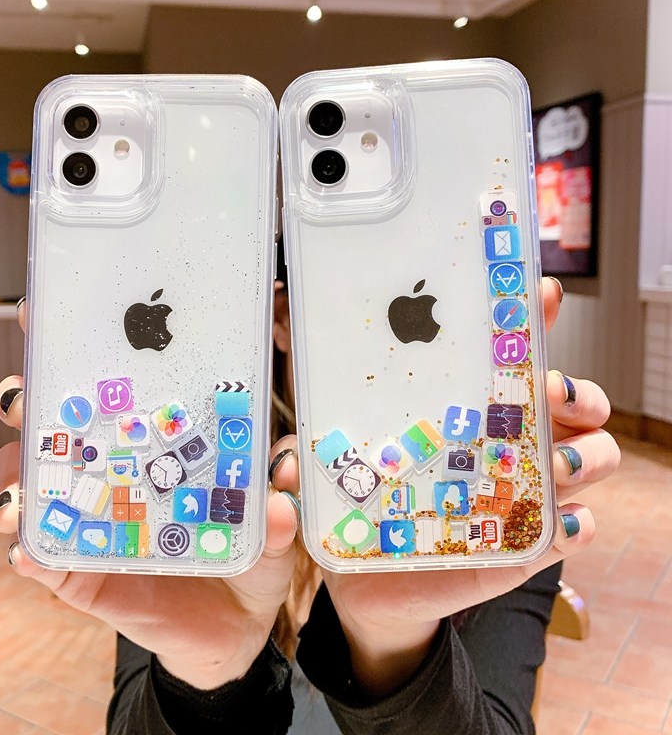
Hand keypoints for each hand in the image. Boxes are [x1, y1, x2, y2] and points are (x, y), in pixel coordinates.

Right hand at [0, 301, 299, 689]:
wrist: (234, 626)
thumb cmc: (250, 555)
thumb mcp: (273, 528)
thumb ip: (280, 507)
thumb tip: (283, 474)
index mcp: (154, 444)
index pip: (113, 388)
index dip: (77, 349)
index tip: (49, 314)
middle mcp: (111, 473)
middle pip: (53, 426)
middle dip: (27, 401)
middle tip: (25, 397)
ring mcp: (89, 523)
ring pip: (32, 486)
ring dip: (16, 474)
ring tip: (21, 477)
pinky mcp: (81, 577)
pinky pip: (44, 561)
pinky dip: (30, 552)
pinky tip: (27, 549)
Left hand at [275, 278, 620, 694]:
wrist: (368, 578)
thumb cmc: (353, 502)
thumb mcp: (327, 467)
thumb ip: (305, 455)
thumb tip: (282, 461)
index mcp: (461, 400)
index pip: (510, 349)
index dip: (532, 316)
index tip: (538, 293)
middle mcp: (505, 434)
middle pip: (568, 395)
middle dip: (569, 385)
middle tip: (546, 388)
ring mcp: (523, 487)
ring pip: (590, 453)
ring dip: (584, 450)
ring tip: (554, 456)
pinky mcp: (527, 543)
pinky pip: (572, 529)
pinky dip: (575, 523)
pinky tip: (564, 519)